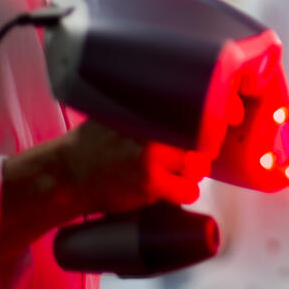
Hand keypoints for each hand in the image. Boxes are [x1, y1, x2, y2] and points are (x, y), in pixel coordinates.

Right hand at [58, 120, 214, 214]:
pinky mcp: (150, 184)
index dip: (216, 120)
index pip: (198, 112)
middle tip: (192, 158)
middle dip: (201, 153)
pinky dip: (184, 192)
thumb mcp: (117, 114)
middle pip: (202, 142)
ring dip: (192, 174)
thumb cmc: (92, 145)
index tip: (221, 125)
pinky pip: (187, 191)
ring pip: (198, 168)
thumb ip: (145, 108)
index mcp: (148, 111)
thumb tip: (175, 96)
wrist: (66, 174)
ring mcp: (152, 157)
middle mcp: (153, 131)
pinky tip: (172, 190)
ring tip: (175, 174)